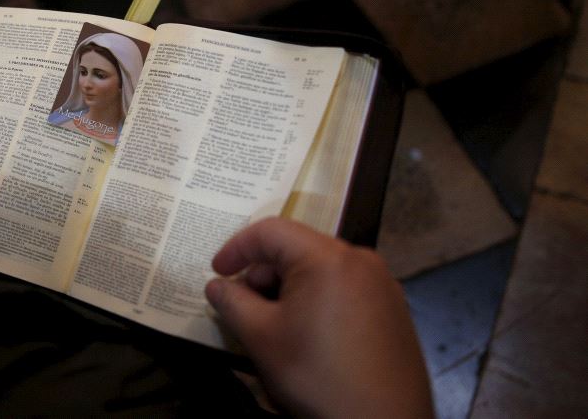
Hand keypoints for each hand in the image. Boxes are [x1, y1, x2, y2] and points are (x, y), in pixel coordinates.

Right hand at [205, 218, 433, 417]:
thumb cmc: (318, 377)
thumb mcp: (261, 338)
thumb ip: (232, 303)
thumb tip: (217, 286)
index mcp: (328, 257)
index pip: (271, 231)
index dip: (236, 248)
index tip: (217, 273)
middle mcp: (360, 259)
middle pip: (297, 248)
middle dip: (263, 272)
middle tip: (243, 305)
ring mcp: (381, 283)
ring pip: (320, 269)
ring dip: (288, 287)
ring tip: (272, 324)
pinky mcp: (392, 307)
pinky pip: (343, 287)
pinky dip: (316, 299)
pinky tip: (306, 333)